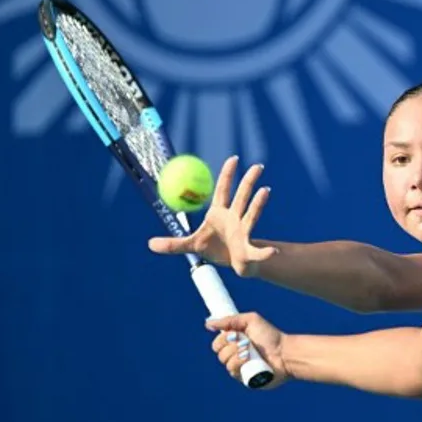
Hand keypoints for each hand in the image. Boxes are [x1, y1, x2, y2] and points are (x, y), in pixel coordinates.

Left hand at [148, 156, 278, 276]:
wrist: (233, 264)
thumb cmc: (215, 249)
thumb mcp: (192, 245)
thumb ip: (173, 244)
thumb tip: (149, 244)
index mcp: (219, 214)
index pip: (223, 190)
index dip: (227, 174)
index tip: (234, 158)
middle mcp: (235, 218)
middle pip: (241, 196)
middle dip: (248, 181)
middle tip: (257, 166)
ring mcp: (244, 231)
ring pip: (252, 214)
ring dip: (258, 203)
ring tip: (265, 191)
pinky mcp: (249, 249)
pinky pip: (257, 252)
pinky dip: (265, 253)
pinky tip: (272, 252)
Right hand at [206, 312, 290, 387]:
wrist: (285, 353)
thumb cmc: (270, 336)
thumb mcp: (251, 321)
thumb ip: (230, 320)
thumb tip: (208, 323)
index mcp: (235, 343)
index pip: (217, 344)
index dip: (222, 339)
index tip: (234, 334)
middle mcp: (235, 356)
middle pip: (220, 353)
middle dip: (231, 346)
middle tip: (246, 342)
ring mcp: (240, 368)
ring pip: (225, 363)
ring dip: (236, 354)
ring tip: (250, 350)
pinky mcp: (244, 378)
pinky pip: (233, 372)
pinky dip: (238, 364)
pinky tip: (248, 359)